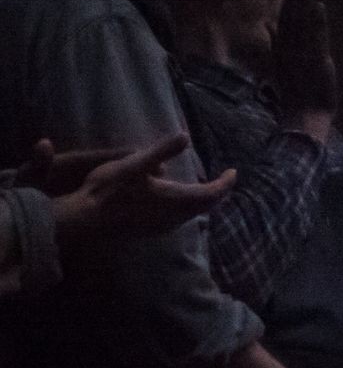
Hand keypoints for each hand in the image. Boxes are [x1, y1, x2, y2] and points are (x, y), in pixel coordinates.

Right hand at [29, 132, 231, 249]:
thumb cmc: (108, 190)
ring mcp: (162, 227)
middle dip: (216, 192)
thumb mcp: (135, 164)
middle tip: (222, 180)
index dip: (226, 183)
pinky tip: (175, 202)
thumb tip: (186, 135)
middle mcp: (175, 217)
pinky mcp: (150, 231)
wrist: (85, 220)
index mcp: (176, 199)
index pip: (212, 193)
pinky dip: (185, 208)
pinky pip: (178, 219)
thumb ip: (161, 151)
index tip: (233, 172)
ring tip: (202, 188)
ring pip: (192, 214)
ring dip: (201, 201)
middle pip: (205, 205)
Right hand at [272, 0, 341, 127]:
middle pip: (291, 17)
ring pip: (302, 23)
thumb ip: (281, 48)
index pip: (286, 21)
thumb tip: (272, 29)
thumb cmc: (298, 97)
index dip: (291, 1)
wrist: (304, 118)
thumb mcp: (285, 69)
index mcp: (283, 50)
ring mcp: (301, 54)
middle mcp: (290, 49)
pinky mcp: (314, 61)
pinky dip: (317, 22)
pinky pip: (315, 38)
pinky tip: (319, 5)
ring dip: (304, 1)